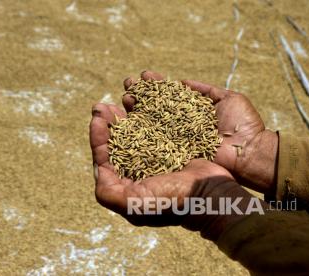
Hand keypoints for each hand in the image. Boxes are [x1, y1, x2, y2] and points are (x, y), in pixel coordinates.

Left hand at [89, 103, 264, 240]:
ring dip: (128, 113)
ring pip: (137, 130)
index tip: (96, 119)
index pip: (106, 158)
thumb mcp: (134, 204)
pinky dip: (151, 111)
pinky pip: (158, 125)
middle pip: (118, 142)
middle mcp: (140, 171)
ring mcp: (157, 157)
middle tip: (103, 105)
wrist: (212, 195)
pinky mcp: (174, 146)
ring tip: (123, 96)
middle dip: (109, 122)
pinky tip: (146, 99)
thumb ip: (108, 192)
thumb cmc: (172, 201)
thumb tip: (97, 168)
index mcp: (127, 184)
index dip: (98, 138)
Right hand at [123, 71, 278, 195]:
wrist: (248, 151)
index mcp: (191, 113)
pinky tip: (127, 117)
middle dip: (141, 94)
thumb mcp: (228, 98)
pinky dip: (139, 130)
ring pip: (150, 122)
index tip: (144, 75)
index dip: (156, 85)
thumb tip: (183, 81)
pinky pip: (154, 141)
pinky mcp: (173, 153)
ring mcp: (175, 140)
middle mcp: (180, 125)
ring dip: (136, 108)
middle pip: (155, 108)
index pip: (169, 96)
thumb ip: (205, 90)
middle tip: (128, 83)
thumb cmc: (243, 124)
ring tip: (125, 94)